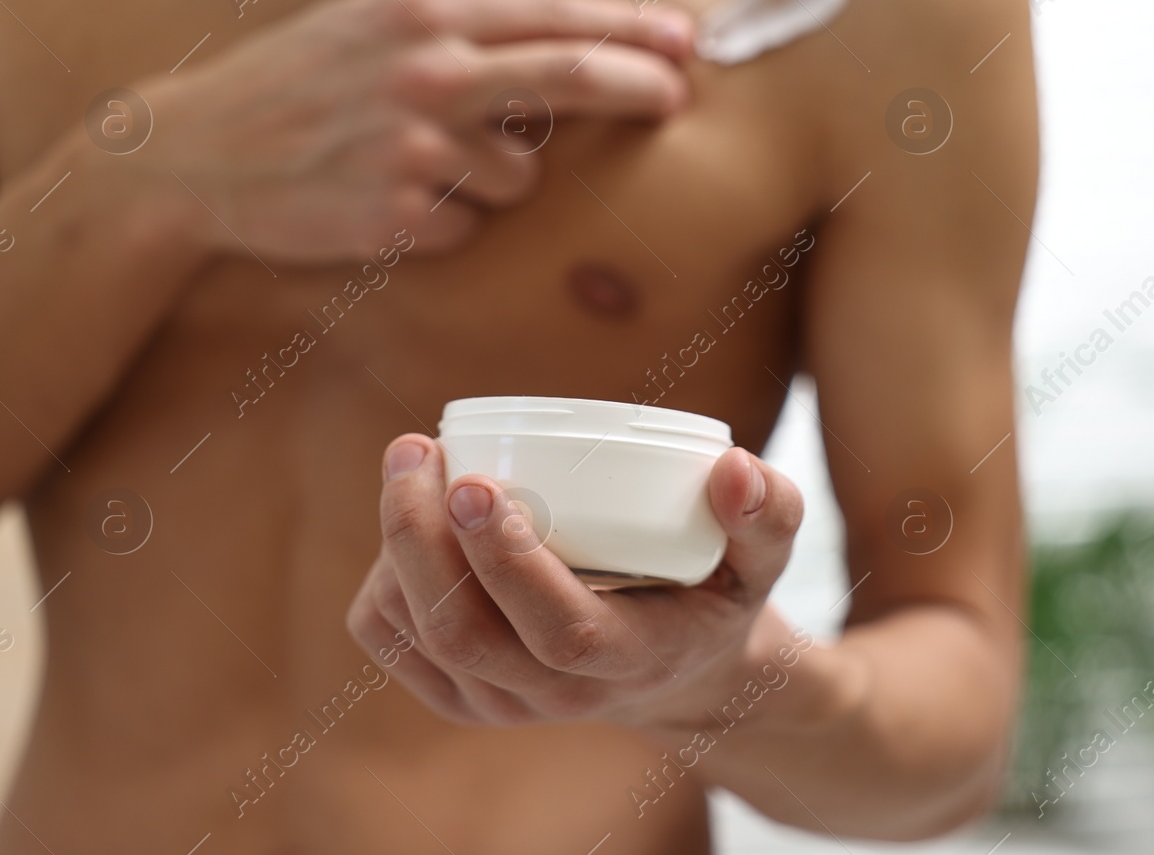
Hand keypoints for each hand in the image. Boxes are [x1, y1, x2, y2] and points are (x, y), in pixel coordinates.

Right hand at [106, 0, 692, 263]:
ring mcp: (412, 153)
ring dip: (500, 177)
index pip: (556, 21)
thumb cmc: (293, 75)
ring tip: (428, 164)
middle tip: (674, 97)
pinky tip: (392, 201)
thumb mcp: (372, 7)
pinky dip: (450, 219)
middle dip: (638, 86)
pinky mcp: (395, 221)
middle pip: (569, 81)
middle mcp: (425, 79)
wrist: (198, 154)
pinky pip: (468, 228)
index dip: (631, 32)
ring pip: (520, 176)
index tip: (684, 43)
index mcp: (424, 21)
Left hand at [346, 435, 804, 730]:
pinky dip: (384, 574)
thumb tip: (732, 468)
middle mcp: (555, 696)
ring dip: (396, 543)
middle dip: (419, 535)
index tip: (477, 482)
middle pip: (461, 629)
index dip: (507, 560)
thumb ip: (769, 513)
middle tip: (416, 450)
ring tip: (417, 464)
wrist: (679, 671)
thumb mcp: (765, 559)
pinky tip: (411, 522)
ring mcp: (500, 703)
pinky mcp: (458, 695)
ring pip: (414, 631)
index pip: (557, 629)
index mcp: (628, 660)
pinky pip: (389, 638)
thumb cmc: (715, 593)